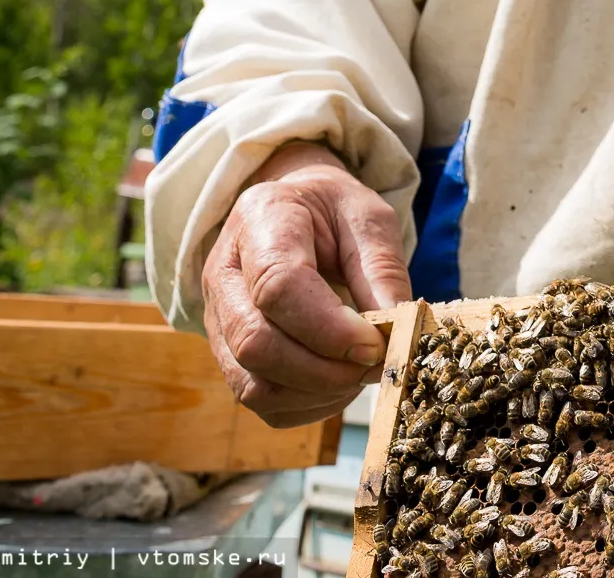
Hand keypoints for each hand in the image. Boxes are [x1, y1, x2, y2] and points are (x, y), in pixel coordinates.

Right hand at [202, 141, 411, 426]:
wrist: (294, 210)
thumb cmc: (334, 213)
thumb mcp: (369, 218)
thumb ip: (382, 269)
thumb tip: (396, 332)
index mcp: (261, 220)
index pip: (278, 287)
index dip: (329, 328)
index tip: (375, 345)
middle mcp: (224, 272)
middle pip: (255, 343)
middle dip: (324, 369)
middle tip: (375, 363)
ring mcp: (217, 317)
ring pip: (251, 382)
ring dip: (316, 392)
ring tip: (358, 372)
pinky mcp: (225, 352)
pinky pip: (258, 399)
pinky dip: (305, 404)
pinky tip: (337, 382)